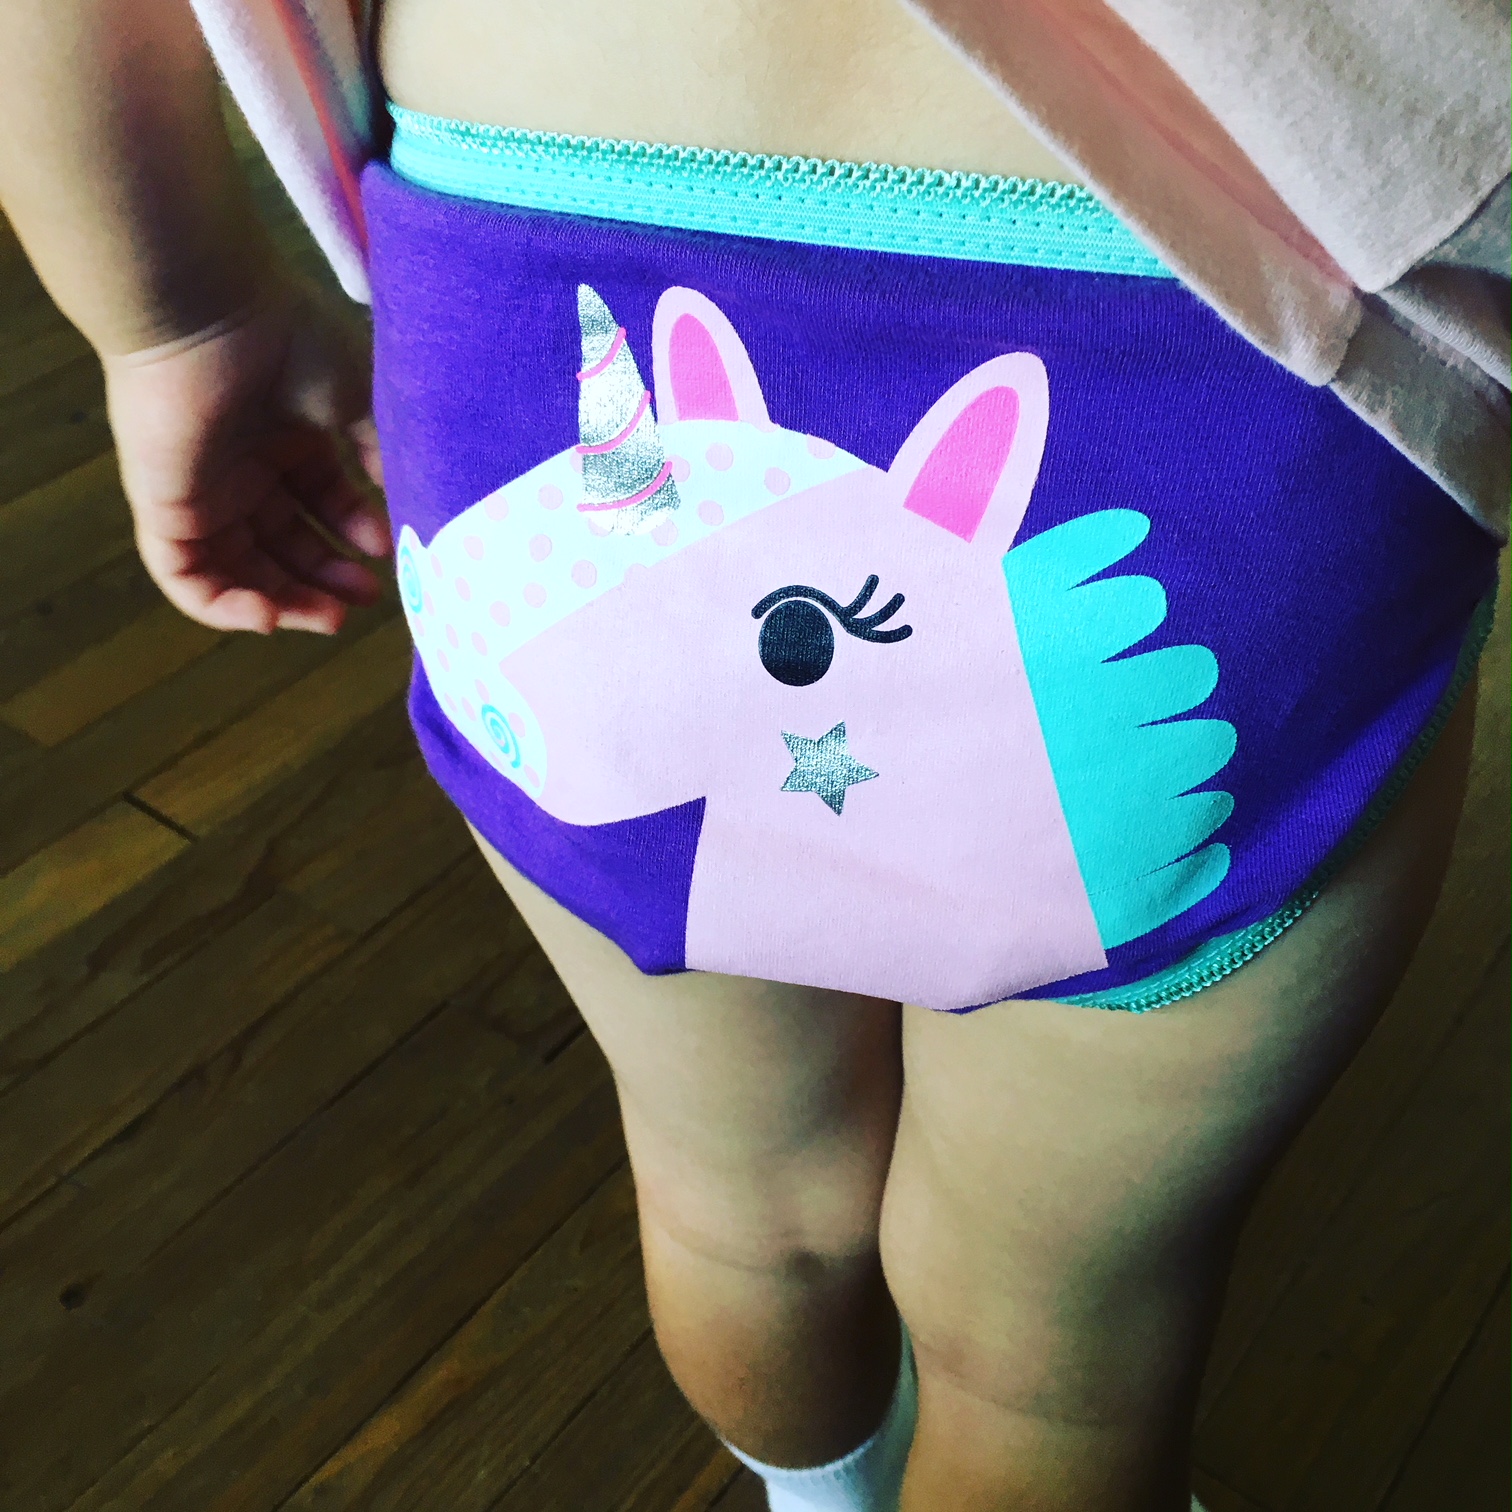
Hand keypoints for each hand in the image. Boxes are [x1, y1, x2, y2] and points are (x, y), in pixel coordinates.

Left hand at [103, 271, 391, 634]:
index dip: (356, 535)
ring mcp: (201, 490)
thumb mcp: (361, 398)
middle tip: (364, 601)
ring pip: (240, 570)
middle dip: (325, 579)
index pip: (323, 504)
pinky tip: (269, 616)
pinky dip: (225, 606)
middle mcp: (243, 468)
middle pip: (284, 545)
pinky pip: (187, 577)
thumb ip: (380, 450)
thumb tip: (400, 496)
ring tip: (329, 619)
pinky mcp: (163, 508)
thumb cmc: (289, 343)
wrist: (210, 313)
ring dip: (285, 602)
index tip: (388, 552)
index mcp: (288, 438)